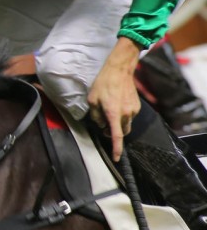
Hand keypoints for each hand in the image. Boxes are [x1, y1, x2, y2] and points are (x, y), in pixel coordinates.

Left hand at [86, 37, 142, 160]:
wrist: (119, 71)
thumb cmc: (103, 84)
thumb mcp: (92, 100)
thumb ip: (96, 116)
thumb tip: (101, 125)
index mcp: (114, 114)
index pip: (117, 136)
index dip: (116, 148)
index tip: (116, 158)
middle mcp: (126, 114)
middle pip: (122, 132)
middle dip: (114, 134)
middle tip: (104, 127)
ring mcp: (134, 110)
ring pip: (126, 124)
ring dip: (119, 124)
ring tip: (109, 113)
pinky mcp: (137, 106)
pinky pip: (130, 116)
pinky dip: (123, 116)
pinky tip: (116, 105)